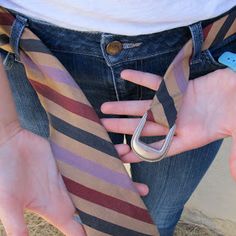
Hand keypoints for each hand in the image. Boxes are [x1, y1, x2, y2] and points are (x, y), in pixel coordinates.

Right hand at [0, 124, 148, 235]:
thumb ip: (17, 225)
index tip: (118, 231)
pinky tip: (123, 148)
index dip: (98, 231)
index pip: (81, 227)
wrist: (8, 143)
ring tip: (137, 164)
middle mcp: (70, 192)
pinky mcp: (74, 156)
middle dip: (120, 198)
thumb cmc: (4, 173)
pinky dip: (109, 152)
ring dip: (120, 171)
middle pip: (100, 198)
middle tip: (142, 196)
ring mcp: (74, 173)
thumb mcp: (9, 202)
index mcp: (57, 208)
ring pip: (102, 175)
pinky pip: (95, 155)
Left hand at [101, 69, 235, 179]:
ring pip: (145, 106)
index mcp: (189, 137)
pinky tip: (125, 74)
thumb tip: (234, 174)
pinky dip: (141, 78)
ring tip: (106, 107)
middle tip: (102, 127)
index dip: (140, 153)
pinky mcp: (178, 87)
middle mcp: (177, 122)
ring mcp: (175, 104)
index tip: (121, 155)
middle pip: (145, 127)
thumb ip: (235, 154)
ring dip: (125, 106)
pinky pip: (156, 82)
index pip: (160, 148)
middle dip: (123, 127)